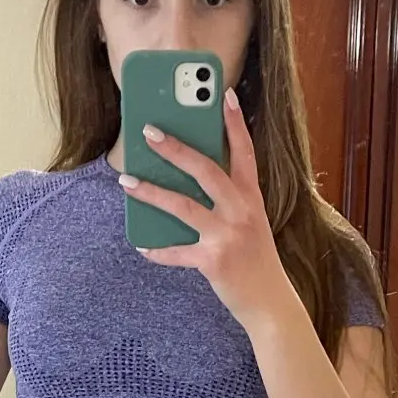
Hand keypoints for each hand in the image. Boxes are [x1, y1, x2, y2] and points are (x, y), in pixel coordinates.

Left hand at [119, 90, 298, 331]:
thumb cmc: (256, 259)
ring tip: (127, 182)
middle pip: (206, 170)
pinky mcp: (213, 261)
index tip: (224, 94)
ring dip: (152, 192)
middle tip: (150, 132)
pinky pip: (177, 252)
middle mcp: (241, 211)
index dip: (235, 123)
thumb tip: (187, 181)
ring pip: (183, 206)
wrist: (269, 302)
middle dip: (175, 149)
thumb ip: (228, 200)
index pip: (245, 152)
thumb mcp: (251, 222)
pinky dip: (158, 251)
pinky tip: (142, 247)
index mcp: (252, 198)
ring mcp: (227, 235)